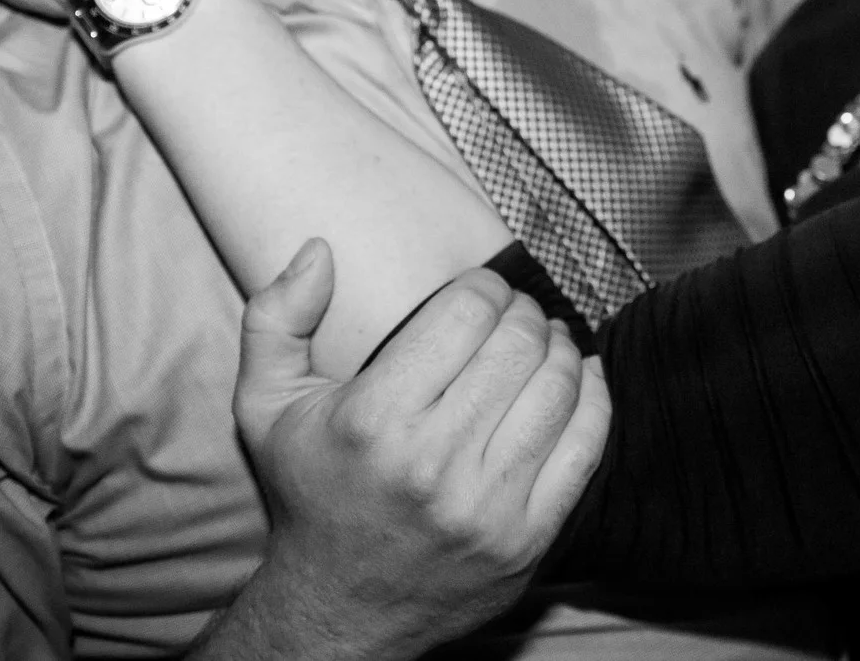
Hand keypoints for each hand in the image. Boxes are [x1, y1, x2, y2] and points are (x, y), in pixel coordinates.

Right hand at [197, 242, 608, 660]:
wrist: (337, 610)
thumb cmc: (311, 493)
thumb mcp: (265, 407)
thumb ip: (276, 318)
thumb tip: (319, 249)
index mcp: (373, 420)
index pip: (467, 312)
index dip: (483, 286)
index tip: (479, 291)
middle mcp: (432, 464)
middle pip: (518, 344)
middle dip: (523, 313)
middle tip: (514, 314)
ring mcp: (486, 507)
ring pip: (558, 388)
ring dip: (561, 348)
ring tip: (545, 340)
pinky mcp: (528, 540)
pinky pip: (587, 447)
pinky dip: (594, 398)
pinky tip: (580, 378)